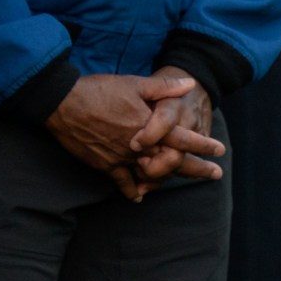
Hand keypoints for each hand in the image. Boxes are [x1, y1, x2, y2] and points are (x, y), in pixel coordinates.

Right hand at [45, 72, 219, 198]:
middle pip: (174, 162)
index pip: (183, 138)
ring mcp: (122, 157)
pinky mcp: (105, 164)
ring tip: (181, 182)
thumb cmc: (97, 90)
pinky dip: (132, 191)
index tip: (219, 149)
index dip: (203, 144)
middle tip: (215, 174)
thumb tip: (190, 84)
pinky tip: (139, 197)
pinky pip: (122, 182)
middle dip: (197, 168)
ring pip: (152, 175)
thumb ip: (163, 87)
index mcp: (148, 125)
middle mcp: (139, 145)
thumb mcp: (132, 83)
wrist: (61, 102)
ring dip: (169, 181)